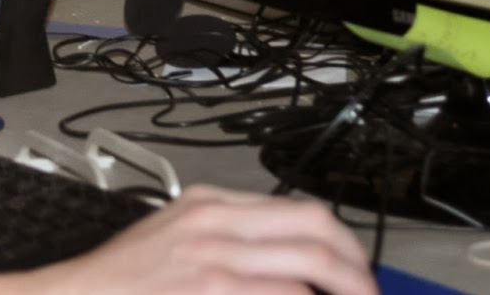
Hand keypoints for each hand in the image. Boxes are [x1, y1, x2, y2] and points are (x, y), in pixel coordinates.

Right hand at [0, 185, 378, 294]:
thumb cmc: (122, 280)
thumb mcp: (175, 235)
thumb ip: (226, 235)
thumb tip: (282, 256)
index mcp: (209, 203)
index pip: (299, 209)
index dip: (340, 242)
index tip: (354, 267)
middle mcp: (216, 222)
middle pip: (315, 230)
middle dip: (355, 266)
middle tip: (367, 291)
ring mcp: (215, 259)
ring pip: (308, 266)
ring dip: (341, 290)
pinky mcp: (212, 291)